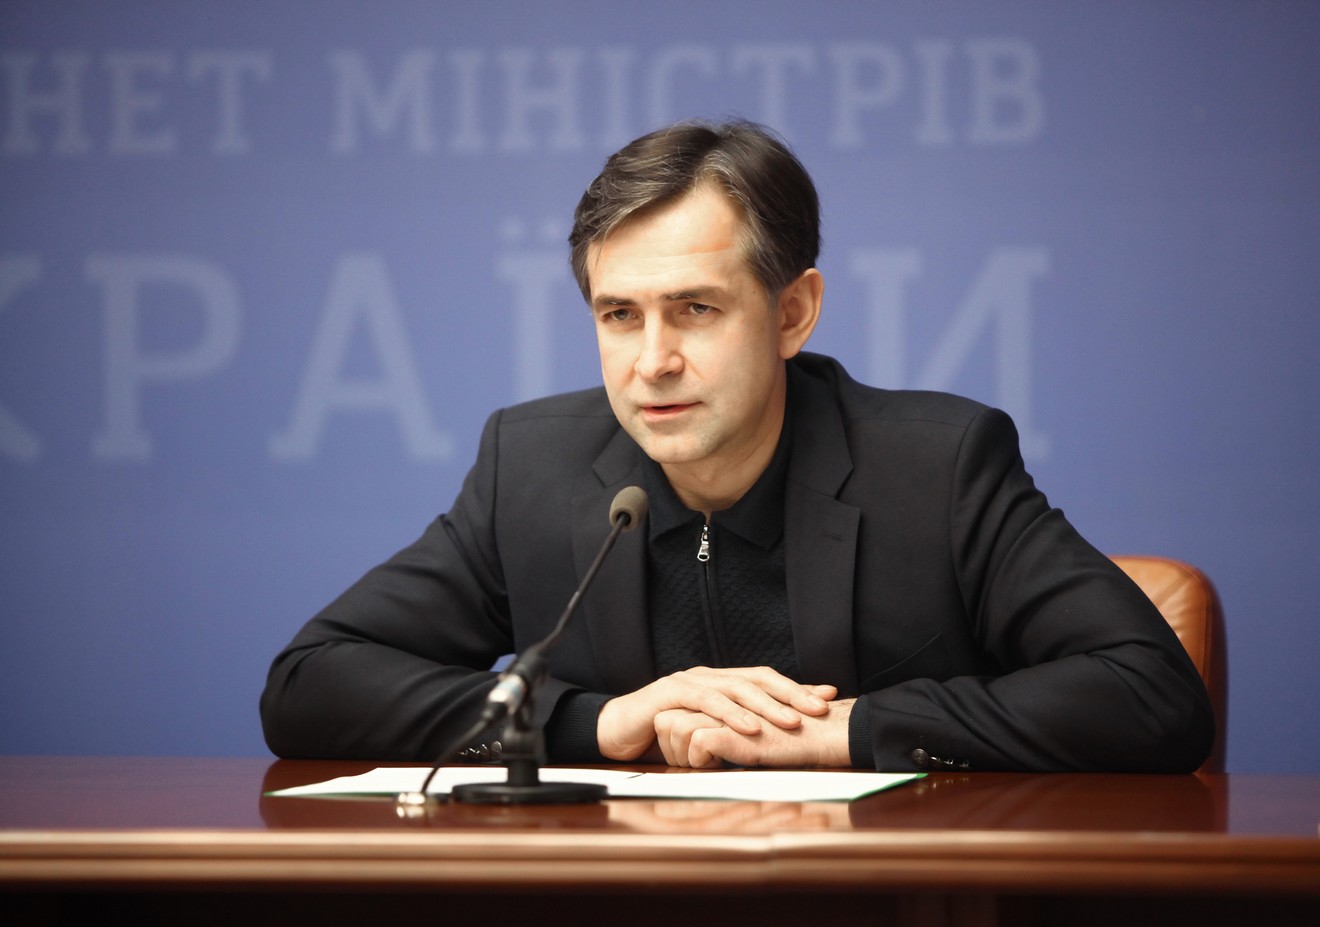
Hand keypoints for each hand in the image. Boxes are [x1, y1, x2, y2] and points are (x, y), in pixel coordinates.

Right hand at [596, 666, 835, 761]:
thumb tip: (776, 736)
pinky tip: (750, 728)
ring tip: (792, 722)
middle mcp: (707, 677)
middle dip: (790, 693)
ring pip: (734, 688)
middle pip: (755, 678)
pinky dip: (730, 715)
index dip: (795, 688)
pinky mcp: (668, 695)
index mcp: (720, 681)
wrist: (616, 732)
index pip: (764, 679)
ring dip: (766, 706)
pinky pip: (705, 702)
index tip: (827, 699)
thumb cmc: (664, 733)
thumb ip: (736, 729)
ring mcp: (687, 682)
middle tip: (818, 709)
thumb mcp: (708, 732)